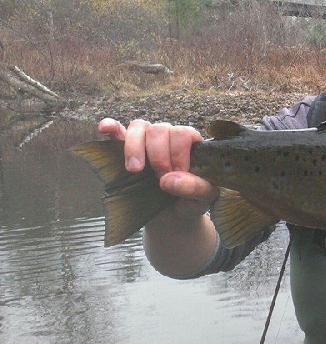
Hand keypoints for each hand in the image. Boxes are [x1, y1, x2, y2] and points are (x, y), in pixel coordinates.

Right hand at [97, 118, 218, 214]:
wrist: (173, 216)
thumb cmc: (191, 202)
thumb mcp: (203, 199)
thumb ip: (195, 188)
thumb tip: (168, 178)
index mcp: (191, 144)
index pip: (183, 133)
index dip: (177, 153)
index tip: (176, 173)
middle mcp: (170, 138)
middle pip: (160, 129)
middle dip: (158, 156)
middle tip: (160, 178)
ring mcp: (147, 143)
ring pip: (139, 127)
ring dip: (135, 147)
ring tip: (135, 170)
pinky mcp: (128, 151)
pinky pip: (118, 132)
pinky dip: (111, 127)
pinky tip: (105, 128)